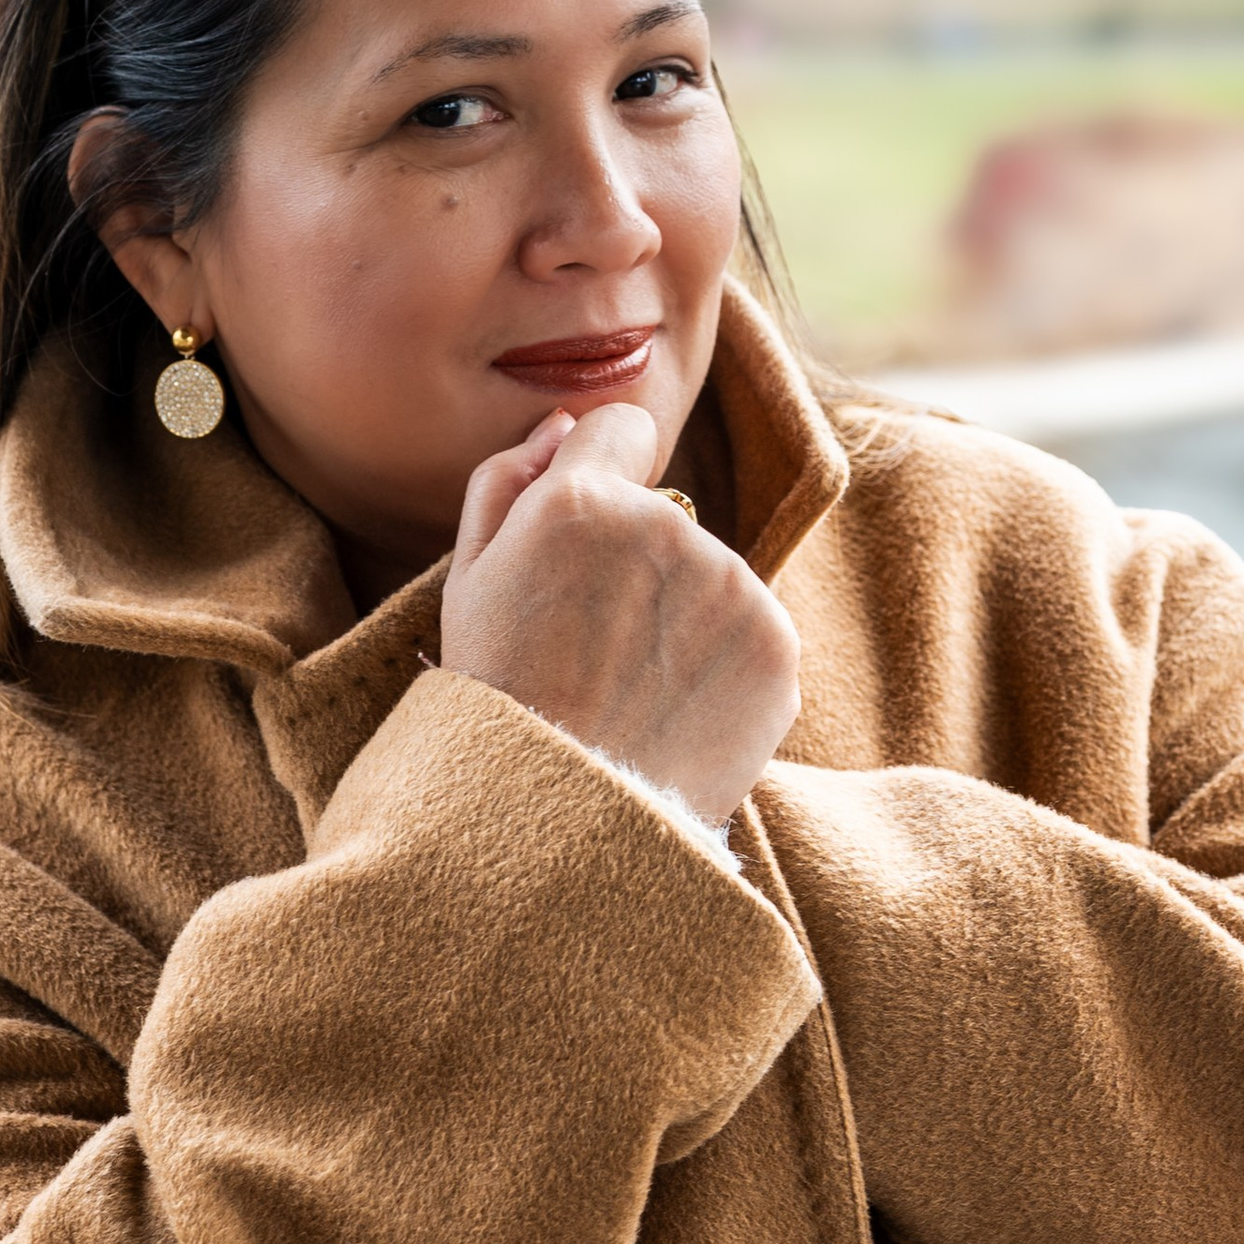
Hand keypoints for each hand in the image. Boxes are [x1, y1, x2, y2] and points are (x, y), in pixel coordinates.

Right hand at [439, 402, 800, 828]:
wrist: (561, 820)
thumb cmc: (498, 697)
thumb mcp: (467, 580)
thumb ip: (507, 479)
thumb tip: (564, 423)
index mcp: (580, 499)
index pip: (620, 426)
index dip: (597, 476)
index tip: (583, 537)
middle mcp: (667, 525)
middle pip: (663, 512)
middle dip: (634, 558)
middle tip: (590, 642)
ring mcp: (731, 584)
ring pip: (708, 574)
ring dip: (680, 613)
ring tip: (629, 687)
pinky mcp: (777, 644)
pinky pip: (749, 629)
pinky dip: (720, 664)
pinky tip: (673, 710)